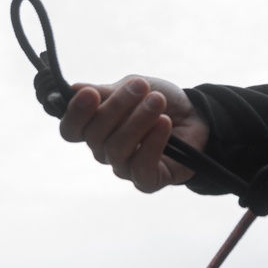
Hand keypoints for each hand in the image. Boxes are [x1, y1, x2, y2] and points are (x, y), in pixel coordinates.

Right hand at [59, 76, 207, 191]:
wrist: (196, 115)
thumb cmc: (158, 100)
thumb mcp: (132, 87)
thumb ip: (105, 92)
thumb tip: (72, 89)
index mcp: (95, 127)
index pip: (71, 130)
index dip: (76, 114)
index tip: (90, 93)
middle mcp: (104, 150)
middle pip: (95, 136)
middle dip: (117, 107)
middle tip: (141, 86)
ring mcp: (124, 167)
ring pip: (116, 150)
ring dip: (139, 121)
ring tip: (158, 101)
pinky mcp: (147, 180)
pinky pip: (141, 168)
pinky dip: (152, 143)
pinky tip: (164, 124)